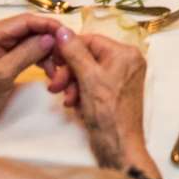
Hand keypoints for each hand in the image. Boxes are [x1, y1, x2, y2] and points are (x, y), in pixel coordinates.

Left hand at [0, 13, 71, 128]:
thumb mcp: (4, 75)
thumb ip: (28, 53)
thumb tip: (51, 38)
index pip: (26, 20)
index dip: (49, 25)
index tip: (67, 34)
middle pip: (29, 28)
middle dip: (49, 41)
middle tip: (64, 57)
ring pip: (28, 39)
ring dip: (44, 51)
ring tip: (56, 69)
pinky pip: (22, 48)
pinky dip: (36, 57)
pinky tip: (47, 69)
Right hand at [53, 30, 154, 177]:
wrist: (118, 148)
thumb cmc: (107, 113)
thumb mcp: (88, 79)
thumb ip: (74, 52)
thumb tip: (62, 30)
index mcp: (126, 53)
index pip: (90, 40)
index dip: (68, 49)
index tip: (52, 61)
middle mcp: (127, 62)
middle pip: (88, 56)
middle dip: (69, 71)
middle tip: (54, 85)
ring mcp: (121, 78)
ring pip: (87, 71)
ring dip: (72, 84)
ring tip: (65, 99)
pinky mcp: (114, 93)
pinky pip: (92, 84)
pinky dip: (80, 93)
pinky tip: (73, 105)